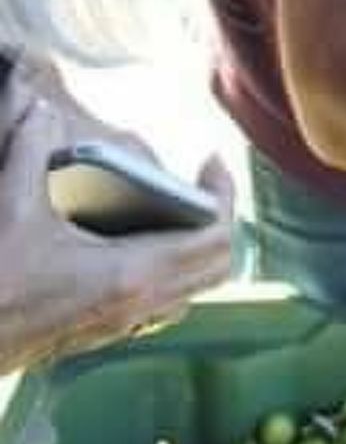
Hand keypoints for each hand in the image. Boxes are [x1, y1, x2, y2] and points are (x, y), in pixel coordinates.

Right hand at [0, 62, 236, 374]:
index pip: (215, 238)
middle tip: (201, 184)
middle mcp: (137, 307)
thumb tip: (40, 107)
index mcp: (131, 275)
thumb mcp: (7, 206)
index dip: (226, 195)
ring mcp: (119, 328)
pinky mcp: (97, 336)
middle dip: (218, 221)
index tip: (211, 161)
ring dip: (194, 250)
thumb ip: (28, 148)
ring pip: (188, 291)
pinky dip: (165, 273)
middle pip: (215, 268)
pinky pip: (157, 306)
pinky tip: (131, 243)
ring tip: (175, 208)